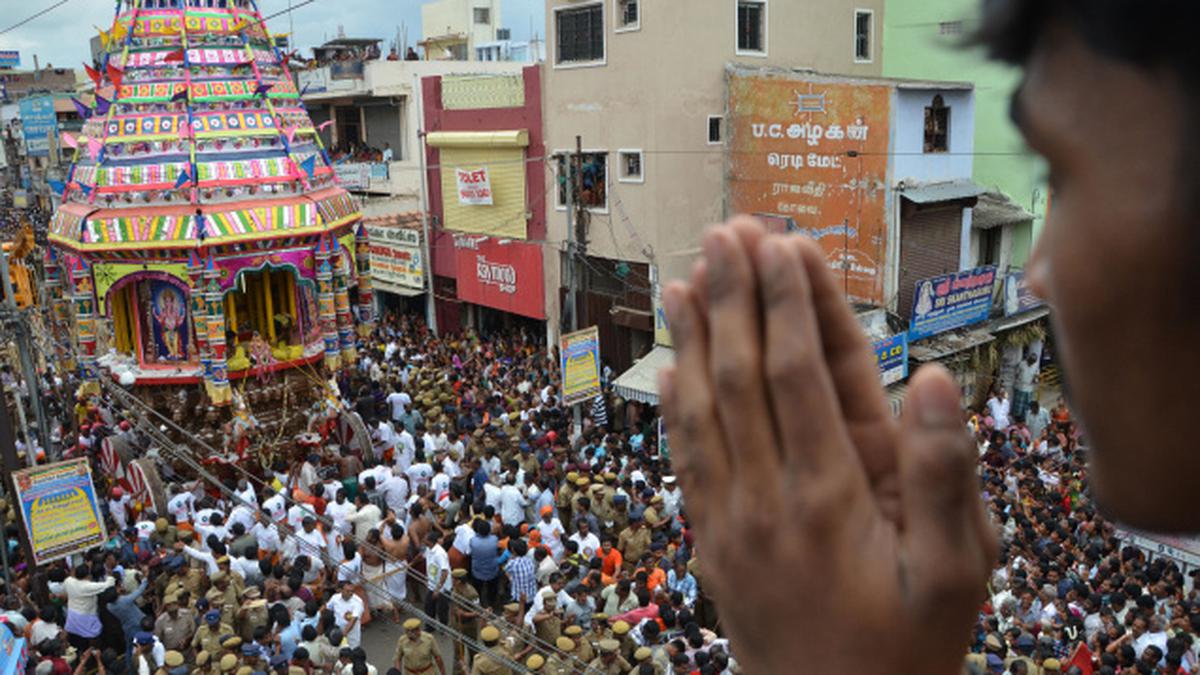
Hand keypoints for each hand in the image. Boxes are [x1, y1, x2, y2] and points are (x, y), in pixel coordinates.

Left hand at [659, 218, 996, 673]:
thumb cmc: (906, 649)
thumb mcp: (956, 574)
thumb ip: (943, 476)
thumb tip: (928, 380)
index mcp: (829, 496)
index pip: (796, 375)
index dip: (786, 303)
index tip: (782, 245)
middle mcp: (766, 496)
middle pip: (739, 377)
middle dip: (734, 298)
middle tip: (727, 232)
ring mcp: (727, 519)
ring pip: (701, 410)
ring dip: (694, 339)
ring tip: (687, 276)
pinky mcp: (708, 540)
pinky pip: (683, 460)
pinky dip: (674, 405)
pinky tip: (670, 365)